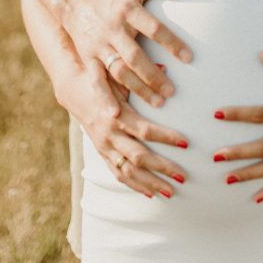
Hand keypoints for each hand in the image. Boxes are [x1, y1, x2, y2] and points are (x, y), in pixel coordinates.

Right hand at [56, 59, 189, 199]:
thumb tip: (165, 69)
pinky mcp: (103, 155)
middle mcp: (110, 135)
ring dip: (151, 183)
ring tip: (171, 191)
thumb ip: (139, 79)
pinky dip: (135, 185)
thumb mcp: (119, 78)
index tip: (186, 142)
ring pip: (129, 172)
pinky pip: (119, 174)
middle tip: (183, 176)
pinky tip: (152, 193)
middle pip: (139, 157)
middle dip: (162, 167)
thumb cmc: (105, 82)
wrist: (77, 92)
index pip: (144, 130)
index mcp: (116, 116)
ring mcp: (105, 148)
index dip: (165, 137)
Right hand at [63, 0, 192, 107]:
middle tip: (172, 91)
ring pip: (118, 71)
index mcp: (128, 10)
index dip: (171, 42)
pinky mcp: (89, 59)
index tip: (189, 58)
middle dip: (153, 75)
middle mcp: (113, 29)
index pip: (153, 28)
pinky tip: (115, 114)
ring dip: (137, 88)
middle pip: (134, 55)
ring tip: (158, 102)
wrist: (77, 4)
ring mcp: (99, 46)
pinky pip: (96, 80)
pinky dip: (104, 97)